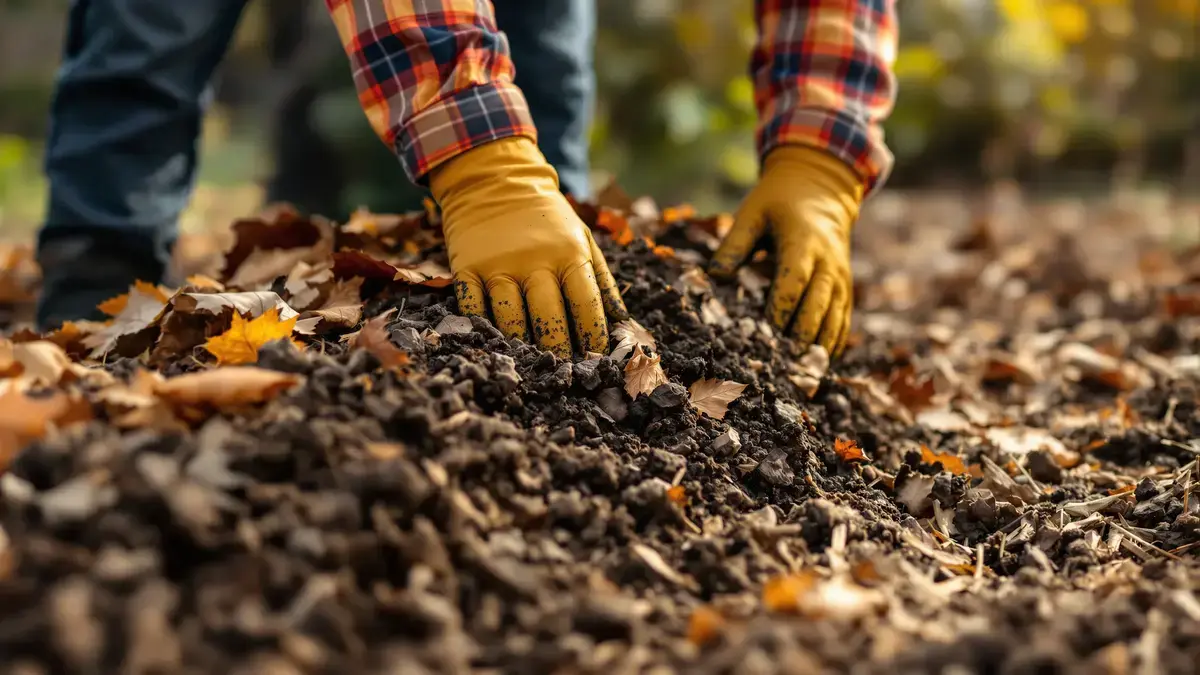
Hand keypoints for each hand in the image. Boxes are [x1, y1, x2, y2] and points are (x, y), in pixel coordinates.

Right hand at [431, 137, 627, 356]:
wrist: (495, 180)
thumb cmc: (546, 218)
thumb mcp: (582, 237)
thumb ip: (602, 280)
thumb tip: (624, 323)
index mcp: (568, 253)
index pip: (585, 303)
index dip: (592, 335)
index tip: (596, 358)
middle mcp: (534, 260)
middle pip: (547, 317)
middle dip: (558, 349)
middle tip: (564, 372)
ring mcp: (498, 265)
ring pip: (510, 318)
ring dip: (520, 345)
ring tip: (530, 363)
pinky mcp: (467, 267)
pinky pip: (473, 306)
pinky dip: (482, 327)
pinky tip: (492, 342)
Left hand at [709, 145, 863, 356]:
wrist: (822, 190)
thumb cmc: (778, 202)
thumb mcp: (752, 212)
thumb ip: (734, 243)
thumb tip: (715, 275)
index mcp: (803, 243)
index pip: (793, 281)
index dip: (781, 308)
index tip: (765, 333)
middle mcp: (827, 263)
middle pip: (817, 305)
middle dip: (801, 337)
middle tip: (783, 366)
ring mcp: (840, 277)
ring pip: (834, 318)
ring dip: (819, 347)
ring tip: (801, 375)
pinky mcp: (845, 287)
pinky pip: (843, 320)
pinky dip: (833, 344)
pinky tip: (819, 367)